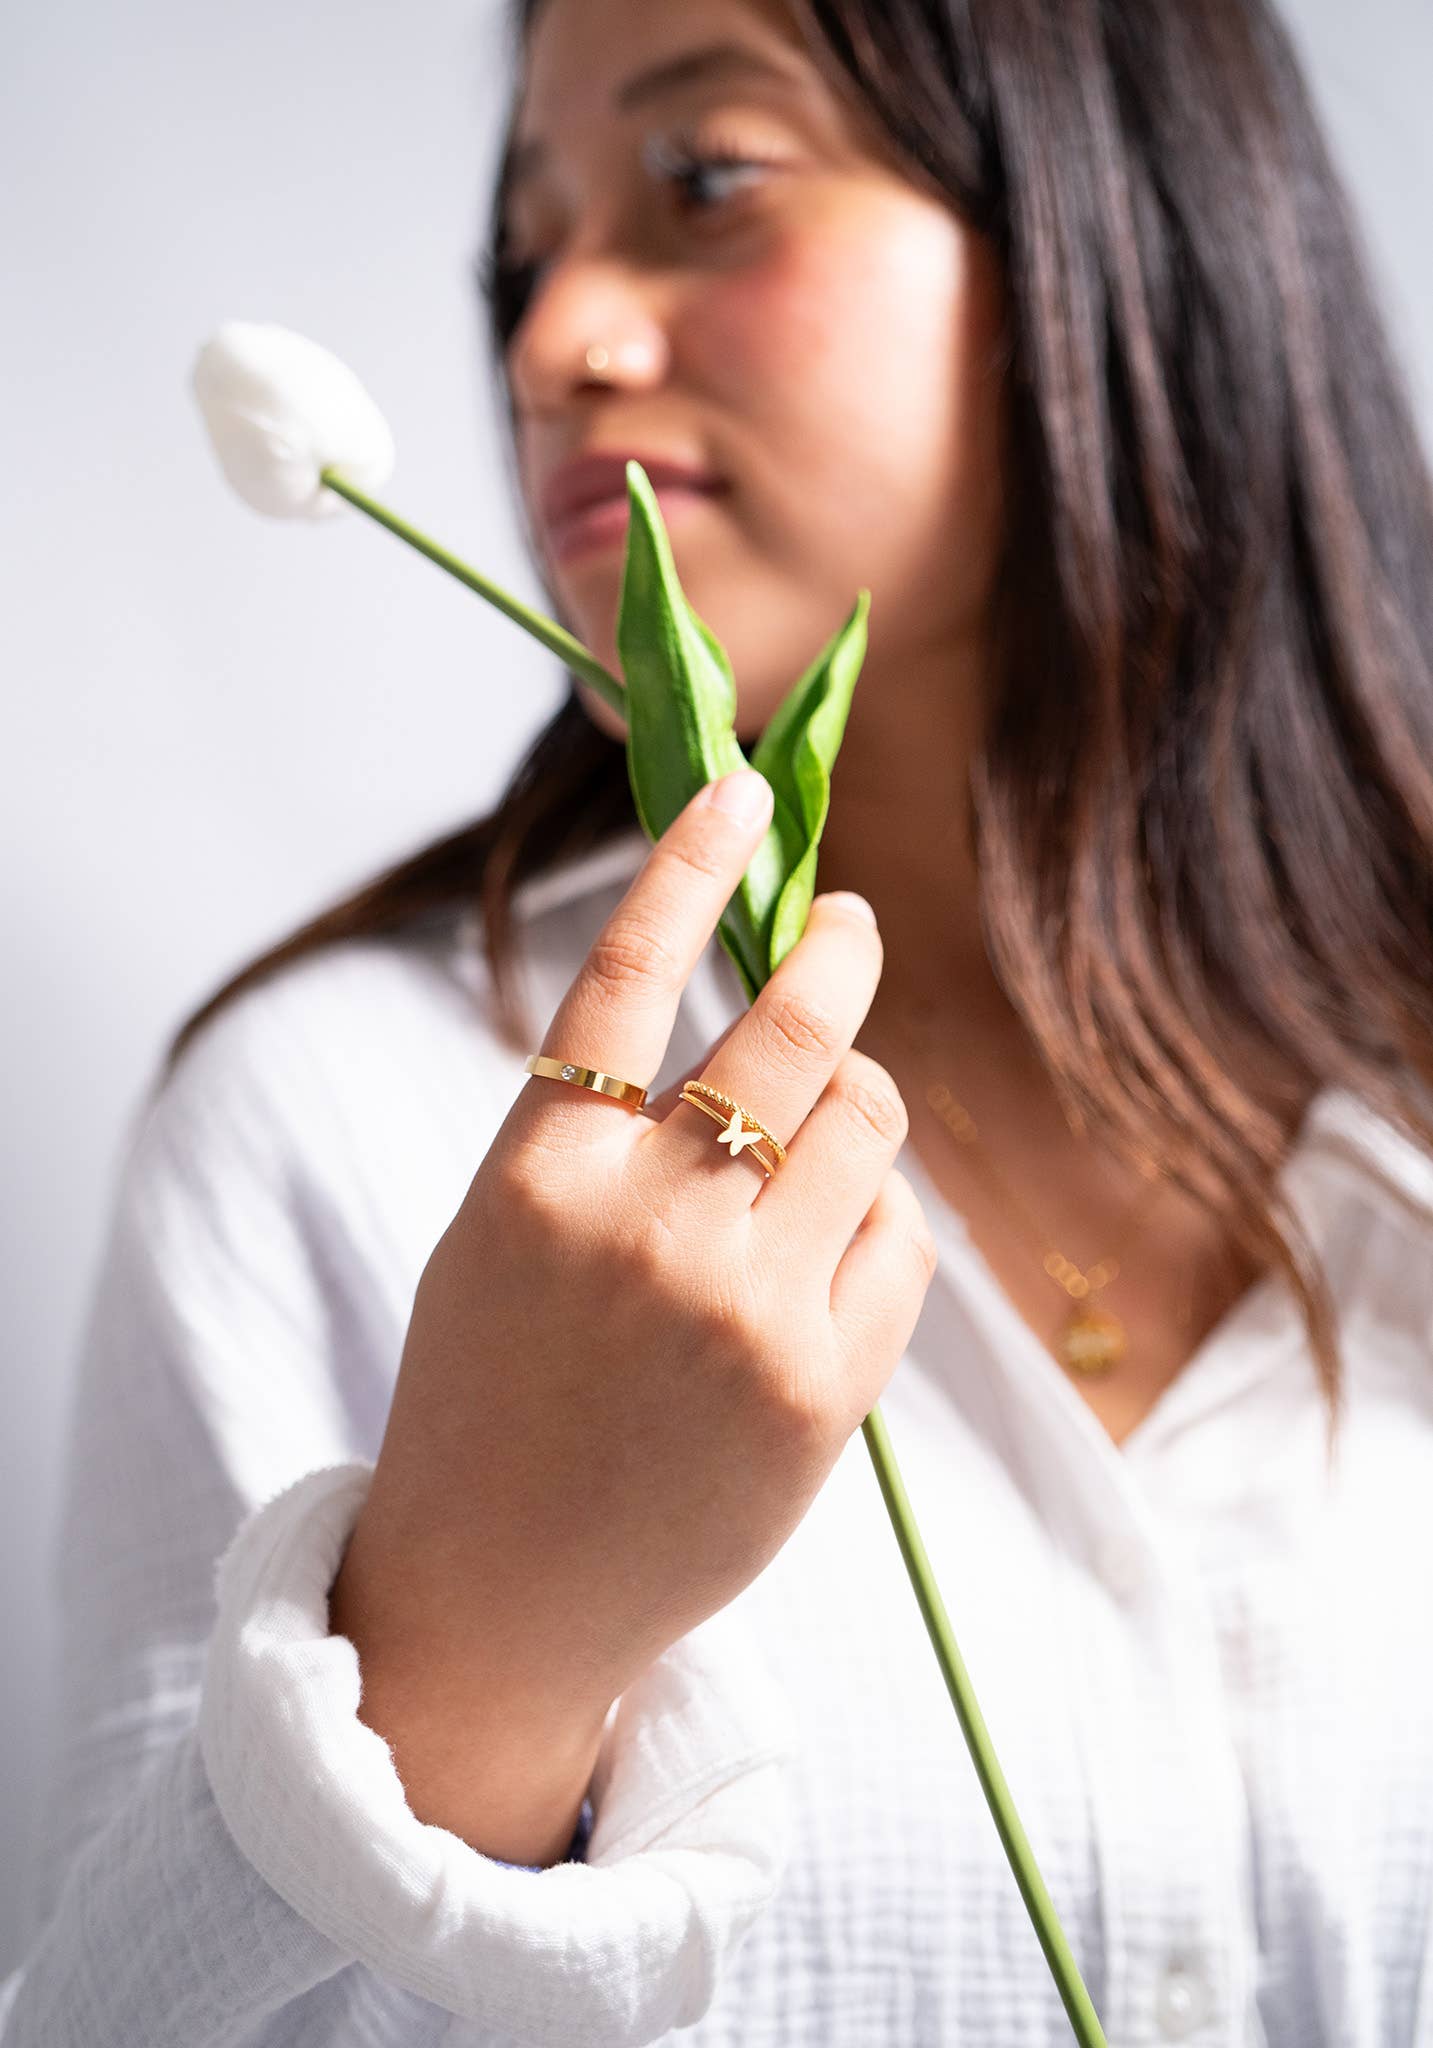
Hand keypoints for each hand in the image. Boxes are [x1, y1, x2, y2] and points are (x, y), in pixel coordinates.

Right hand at [329, 769, 936, 1854]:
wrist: (506, 1591)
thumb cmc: (498, 1392)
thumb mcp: (505, 1236)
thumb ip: (600, 1129)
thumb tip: (761, 1017)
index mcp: (539, 1176)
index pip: (624, 975)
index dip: (687, 864)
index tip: (736, 788)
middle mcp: (645, 1228)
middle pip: (798, 1034)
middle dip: (840, 954)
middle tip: (847, 924)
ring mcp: (744, 1309)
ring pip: (870, 1122)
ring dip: (862, 1100)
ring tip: (824, 1132)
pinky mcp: (826, 1388)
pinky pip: (903, 1238)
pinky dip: (879, 1220)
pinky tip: (826, 1259)